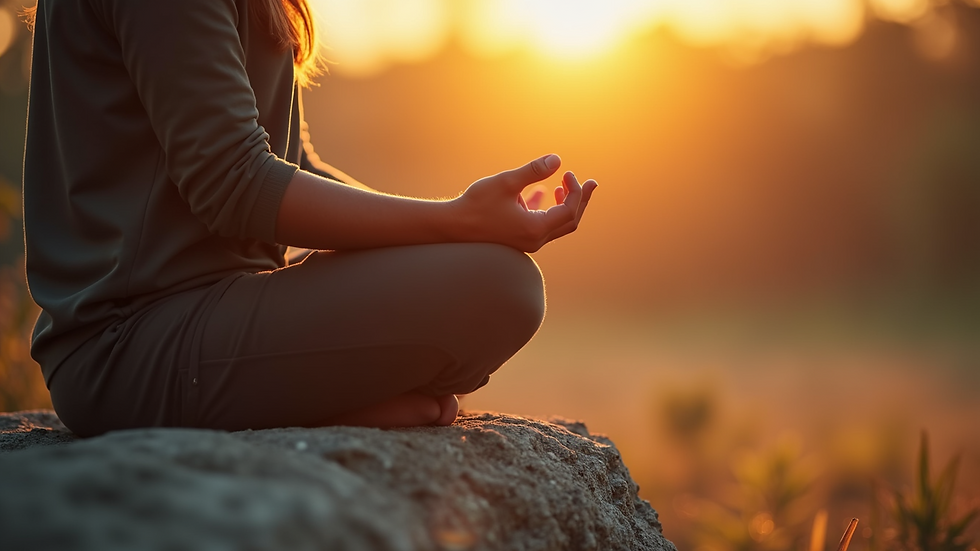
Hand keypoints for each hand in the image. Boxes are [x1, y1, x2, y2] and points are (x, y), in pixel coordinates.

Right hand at [452, 154, 596, 252]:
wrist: (451, 226)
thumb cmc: (476, 204)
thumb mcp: (506, 182)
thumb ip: (533, 171)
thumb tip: (557, 159)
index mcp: (535, 229)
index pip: (569, 210)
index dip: (575, 190)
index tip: (567, 172)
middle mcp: (535, 240)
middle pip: (570, 221)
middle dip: (580, 200)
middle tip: (591, 183)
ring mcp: (527, 242)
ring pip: (556, 225)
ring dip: (565, 205)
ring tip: (565, 185)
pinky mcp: (518, 238)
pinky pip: (540, 225)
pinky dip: (546, 209)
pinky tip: (543, 192)